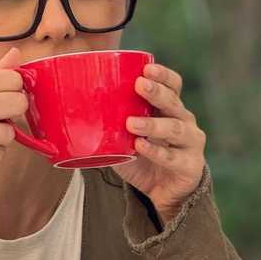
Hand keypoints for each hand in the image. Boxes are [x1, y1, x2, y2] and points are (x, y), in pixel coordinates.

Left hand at [113, 63, 205, 223]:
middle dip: (156, 92)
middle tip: (139, 85)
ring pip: (174, 128)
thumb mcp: (125, 139)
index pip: (173, 85)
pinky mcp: (191, 165)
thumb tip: (70, 115)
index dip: (163, 76)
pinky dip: (155, 151)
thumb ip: (109, 126)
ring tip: (131, 123)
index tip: (146, 68)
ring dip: (152, 124)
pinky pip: (172, 157)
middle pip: (173, 102)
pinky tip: (140, 146)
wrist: (164, 192)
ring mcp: (190, 143)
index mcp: (171, 109)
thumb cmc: (143, 158)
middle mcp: (185, 121)